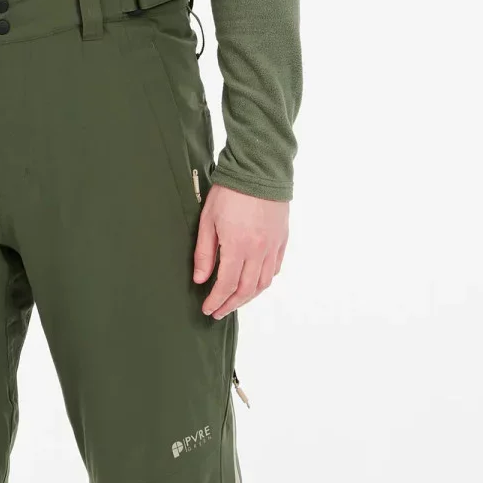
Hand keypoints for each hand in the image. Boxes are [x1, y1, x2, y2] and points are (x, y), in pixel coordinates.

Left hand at [192, 183, 288, 319]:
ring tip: (234, 302)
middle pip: (246, 290)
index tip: (207, 309)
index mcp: (238, 247)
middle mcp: (259, 251)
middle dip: (231, 305)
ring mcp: (273, 246)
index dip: (216, 301)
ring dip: (248, 297)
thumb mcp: (208, 220)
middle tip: (218, 312)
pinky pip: (275, 269)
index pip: (227, 285)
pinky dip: (264, 281)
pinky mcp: (282, 239)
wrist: (259, 170)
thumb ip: (205, 253)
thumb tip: (201, 280)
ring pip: (263, 283)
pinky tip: (254, 284)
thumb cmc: (229, 192)